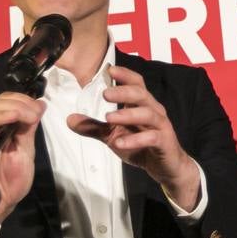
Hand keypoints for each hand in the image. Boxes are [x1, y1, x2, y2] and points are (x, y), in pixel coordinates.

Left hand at [68, 66, 199, 208]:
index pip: (136, 84)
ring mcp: (160, 126)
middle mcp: (153, 111)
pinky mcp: (164, 141)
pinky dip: (135, 139)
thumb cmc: (142, 146)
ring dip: (127, 114)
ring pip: (147, 113)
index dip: (125, 75)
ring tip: (108, 118)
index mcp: (141, 105)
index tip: (109, 70)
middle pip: (141, 94)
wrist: (166, 167)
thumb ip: (94, 127)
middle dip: (123, 92)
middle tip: (105, 94)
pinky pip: (151, 137)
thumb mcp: (113, 136)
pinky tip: (120, 142)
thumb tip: (70, 119)